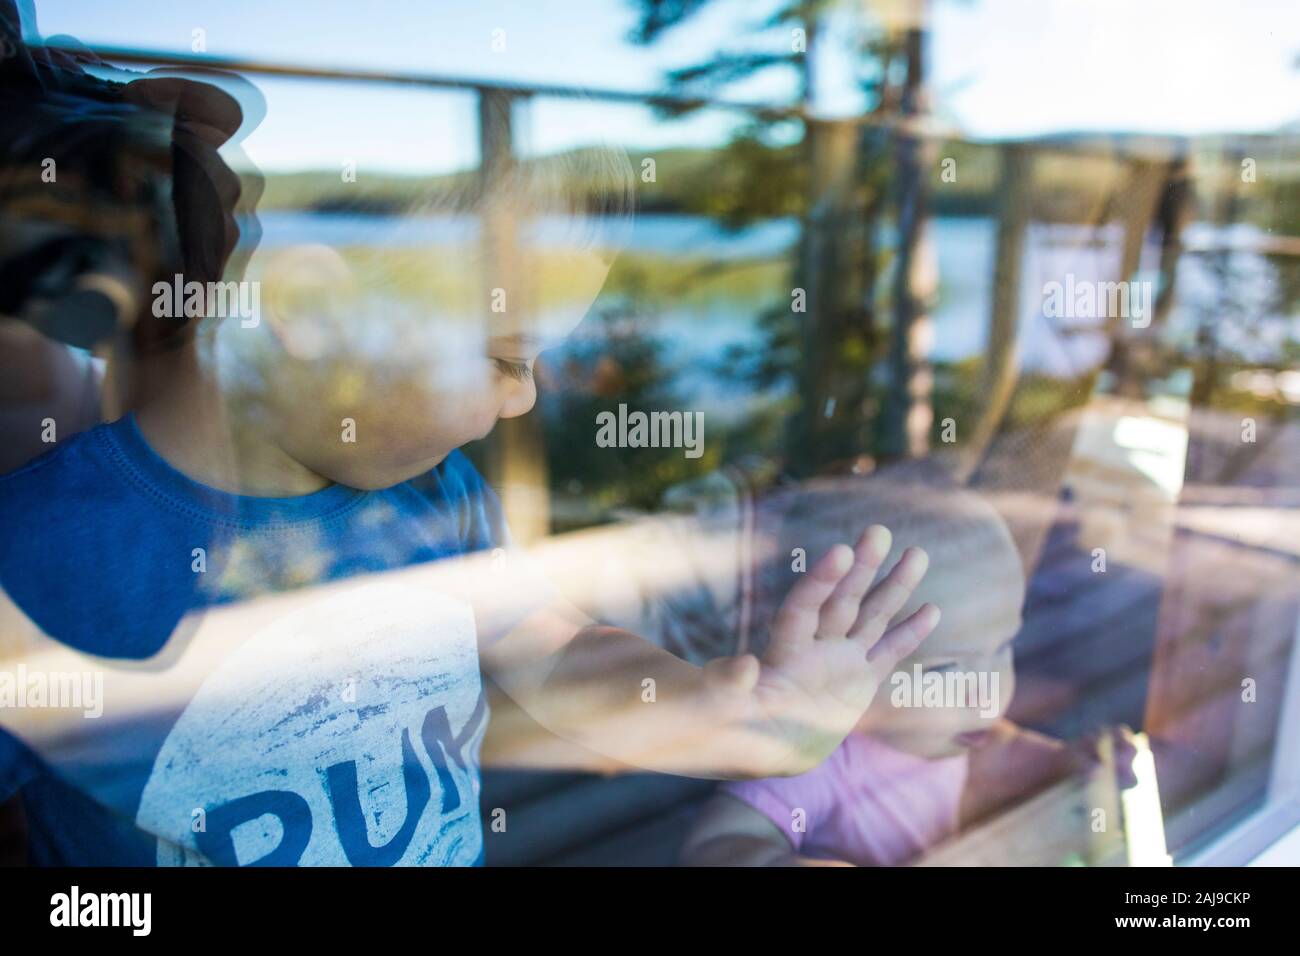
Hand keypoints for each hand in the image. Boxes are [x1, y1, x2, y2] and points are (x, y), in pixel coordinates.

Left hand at [703, 525, 938, 775]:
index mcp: (783, 649)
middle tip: (877, 531)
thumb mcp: (722, 706)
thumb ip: (730, 685)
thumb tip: (743, 664)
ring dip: (895, 586)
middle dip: (861, 567)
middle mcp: (816, 646)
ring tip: (917, 552)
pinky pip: (889, 652)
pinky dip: (909, 633)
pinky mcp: (860, 682)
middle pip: (842, 600)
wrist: (760, 748)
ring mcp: (841, 661)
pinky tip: (931, 610)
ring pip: (873, 616)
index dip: (820, 580)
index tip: (839, 551)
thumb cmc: (733, 724)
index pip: (803, 607)